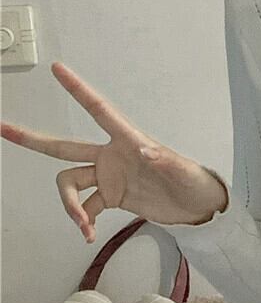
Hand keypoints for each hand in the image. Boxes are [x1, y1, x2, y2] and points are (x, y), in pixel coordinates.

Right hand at [1, 61, 228, 244]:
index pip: (99, 111)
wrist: (198, 208)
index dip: (79, 91)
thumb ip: (164, 160)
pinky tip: (89, 234)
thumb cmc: (194, 183)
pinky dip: (84, 221)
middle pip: (65, 147)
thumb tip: (148, 150)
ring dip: (70, 205)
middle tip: (5, 129)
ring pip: (70, 183)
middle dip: (34, 140)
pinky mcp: (112, 196)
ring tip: (83, 225)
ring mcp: (109, 176)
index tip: (58, 69)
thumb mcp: (183, 171)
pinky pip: (87, 207)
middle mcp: (111, 155)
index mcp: (128, 140)